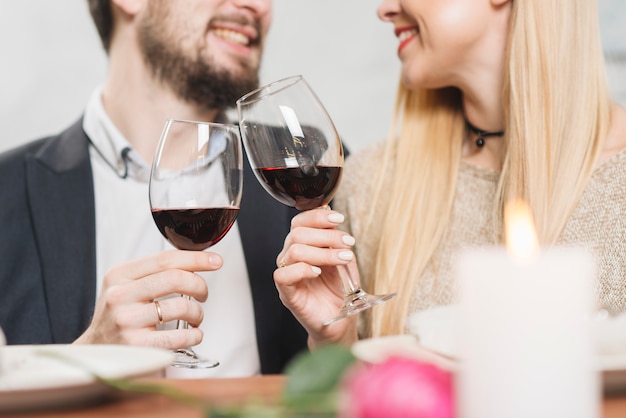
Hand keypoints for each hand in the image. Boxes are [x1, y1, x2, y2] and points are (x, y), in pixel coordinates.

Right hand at [74, 250, 221, 348]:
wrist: (96, 350)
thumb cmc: (119, 315)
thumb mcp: (126, 285)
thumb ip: (155, 272)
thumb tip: (197, 260)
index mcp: (119, 275)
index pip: (165, 259)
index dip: (196, 259)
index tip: (216, 261)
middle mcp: (120, 295)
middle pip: (176, 278)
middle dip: (200, 285)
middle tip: (203, 294)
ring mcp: (127, 320)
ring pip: (182, 307)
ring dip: (198, 313)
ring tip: (195, 317)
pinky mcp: (136, 345)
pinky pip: (179, 336)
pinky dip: (195, 335)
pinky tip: (193, 334)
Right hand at [274, 208, 358, 347]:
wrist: (341, 321)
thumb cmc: (340, 290)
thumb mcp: (343, 258)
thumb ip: (335, 238)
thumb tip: (330, 213)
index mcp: (303, 245)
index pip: (300, 222)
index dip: (317, 216)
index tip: (338, 218)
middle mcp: (291, 257)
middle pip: (297, 233)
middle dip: (326, 235)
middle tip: (348, 243)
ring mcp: (288, 274)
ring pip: (294, 251)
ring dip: (323, 252)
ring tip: (342, 259)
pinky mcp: (286, 292)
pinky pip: (283, 275)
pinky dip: (303, 270)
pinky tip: (319, 273)